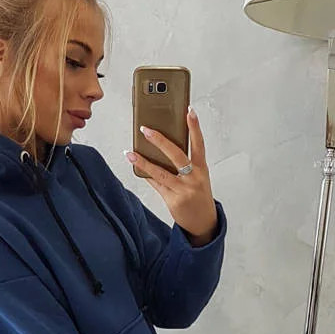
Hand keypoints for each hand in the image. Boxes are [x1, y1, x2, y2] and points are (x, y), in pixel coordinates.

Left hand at [125, 107, 217, 242]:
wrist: (204, 223)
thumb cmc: (199, 195)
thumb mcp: (198, 177)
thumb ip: (185, 164)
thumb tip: (162, 148)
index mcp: (202, 169)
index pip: (199, 144)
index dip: (195, 127)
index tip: (189, 111)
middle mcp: (194, 178)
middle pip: (176, 155)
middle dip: (160, 141)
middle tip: (146, 129)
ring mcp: (183, 190)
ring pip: (161, 173)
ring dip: (144, 162)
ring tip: (130, 153)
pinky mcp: (173, 201)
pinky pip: (157, 185)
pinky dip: (147, 175)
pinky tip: (137, 167)